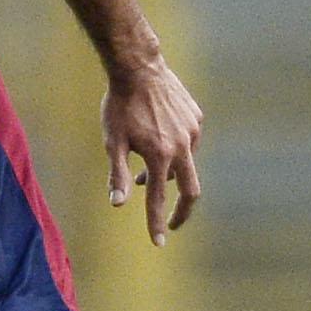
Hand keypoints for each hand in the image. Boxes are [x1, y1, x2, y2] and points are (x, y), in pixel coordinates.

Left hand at [101, 58, 202, 246]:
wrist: (138, 68)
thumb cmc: (119, 106)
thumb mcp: (113, 143)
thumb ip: (117, 175)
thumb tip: (118, 205)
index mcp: (160, 156)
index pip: (158, 199)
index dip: (156, 223)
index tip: (158, 242)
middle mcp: (182, 146)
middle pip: (191, 191)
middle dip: (182, 211)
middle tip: (172, 224)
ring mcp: (193, 131)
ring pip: (186, 165)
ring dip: (169, 175)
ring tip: (147, 172)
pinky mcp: (197, 118)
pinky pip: (189, 143)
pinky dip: (175, 152)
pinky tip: (159, 141)